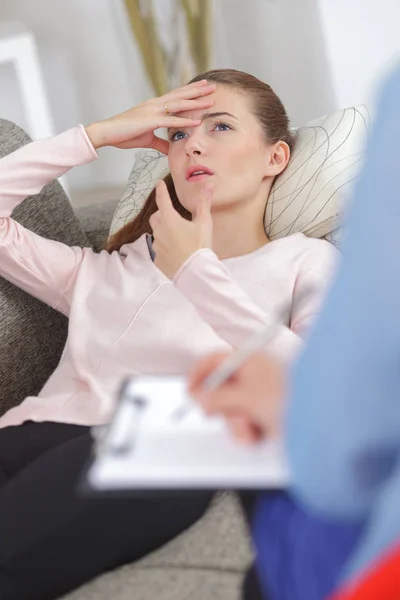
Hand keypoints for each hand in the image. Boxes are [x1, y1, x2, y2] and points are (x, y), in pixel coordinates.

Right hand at [85, 80, 214, 153]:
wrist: (106, 133)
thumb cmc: (124, 134)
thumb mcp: (146, 139)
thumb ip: (160, 143)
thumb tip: (170, 149)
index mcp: (154, 106)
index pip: (175, 96)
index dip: (190, 91)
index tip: (203, 87)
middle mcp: (155, 104)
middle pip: (180, 95)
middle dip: (197, 91)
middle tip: (213, 86)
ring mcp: (152, 111)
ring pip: (179, 104)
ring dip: (196, 102)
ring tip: (211, 100)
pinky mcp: (149, 121)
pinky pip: (171, 121)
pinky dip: (185, 121)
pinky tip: (197, 121)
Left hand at [150, 179, 213, 278]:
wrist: (195, 272)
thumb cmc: (199, 246)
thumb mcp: (204, 223)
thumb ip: (204, 203)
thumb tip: (208, 186)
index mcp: (169, 220)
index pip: (162, 200)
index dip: (161, 191)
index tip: (159, 184)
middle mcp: (159, 232)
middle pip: (155, 218)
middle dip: (161, 215)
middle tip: (172, 217)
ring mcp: (157, 247)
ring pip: (157, 235)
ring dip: (164, 233)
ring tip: (177, 238)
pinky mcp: (158, 261)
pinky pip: (159, 251)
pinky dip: (166, 250)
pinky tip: (176, 253)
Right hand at [189, 352, 285, 443]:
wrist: (321, 419)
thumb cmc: (289, 400)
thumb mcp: (246, 399)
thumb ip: (218, 398)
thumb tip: (200, 398)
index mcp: (249, 360)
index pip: (214, 360)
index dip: (198, 375)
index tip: (189, 392)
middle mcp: (255, 374)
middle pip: (221, 389)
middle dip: (223, 409)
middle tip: (219, 418)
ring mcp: (261, 394)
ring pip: (233, 409)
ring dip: (238, 424)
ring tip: (251, 430)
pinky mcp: (267, 412)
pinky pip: (246, 420)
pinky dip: (249, 430)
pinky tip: (260, 435)